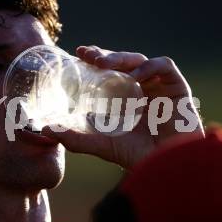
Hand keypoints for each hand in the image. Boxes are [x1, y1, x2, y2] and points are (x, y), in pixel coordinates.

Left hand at [41, 45, 203, 168]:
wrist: (166, 168)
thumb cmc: (135, 155)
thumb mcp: (100, 144)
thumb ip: (75, 138)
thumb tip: (46, 130)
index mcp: (123, 95)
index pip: (108, 70)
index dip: (94, 59)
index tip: (78, 53)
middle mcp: (139, 87)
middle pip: (121, 61)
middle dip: (104, 55)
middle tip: (86, 55)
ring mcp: (157, 85)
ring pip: (138, 60)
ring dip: (120, 58)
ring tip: (102, 64)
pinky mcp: (176, 87)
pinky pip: (163, 66)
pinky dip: (148, 67)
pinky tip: (134, 76)